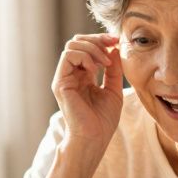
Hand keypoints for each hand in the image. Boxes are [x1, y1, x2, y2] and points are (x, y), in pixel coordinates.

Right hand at [52, 33, 123, 150]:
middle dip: (96, 39)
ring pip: (72, 45)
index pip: (86, 47)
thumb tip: (114, 48)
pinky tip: (97, 69)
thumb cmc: (103, 121)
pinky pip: (68, 56)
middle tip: (112, 44)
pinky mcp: (60, 82)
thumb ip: (114, 70)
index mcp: (82, 76)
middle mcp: (71, 74)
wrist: (94, 139)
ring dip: (92, 48)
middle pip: (77, 41)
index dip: (101, 41)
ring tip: (106, 62)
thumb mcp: (113, 90)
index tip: (116, 41)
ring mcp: (64, 78)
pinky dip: (85, 57)